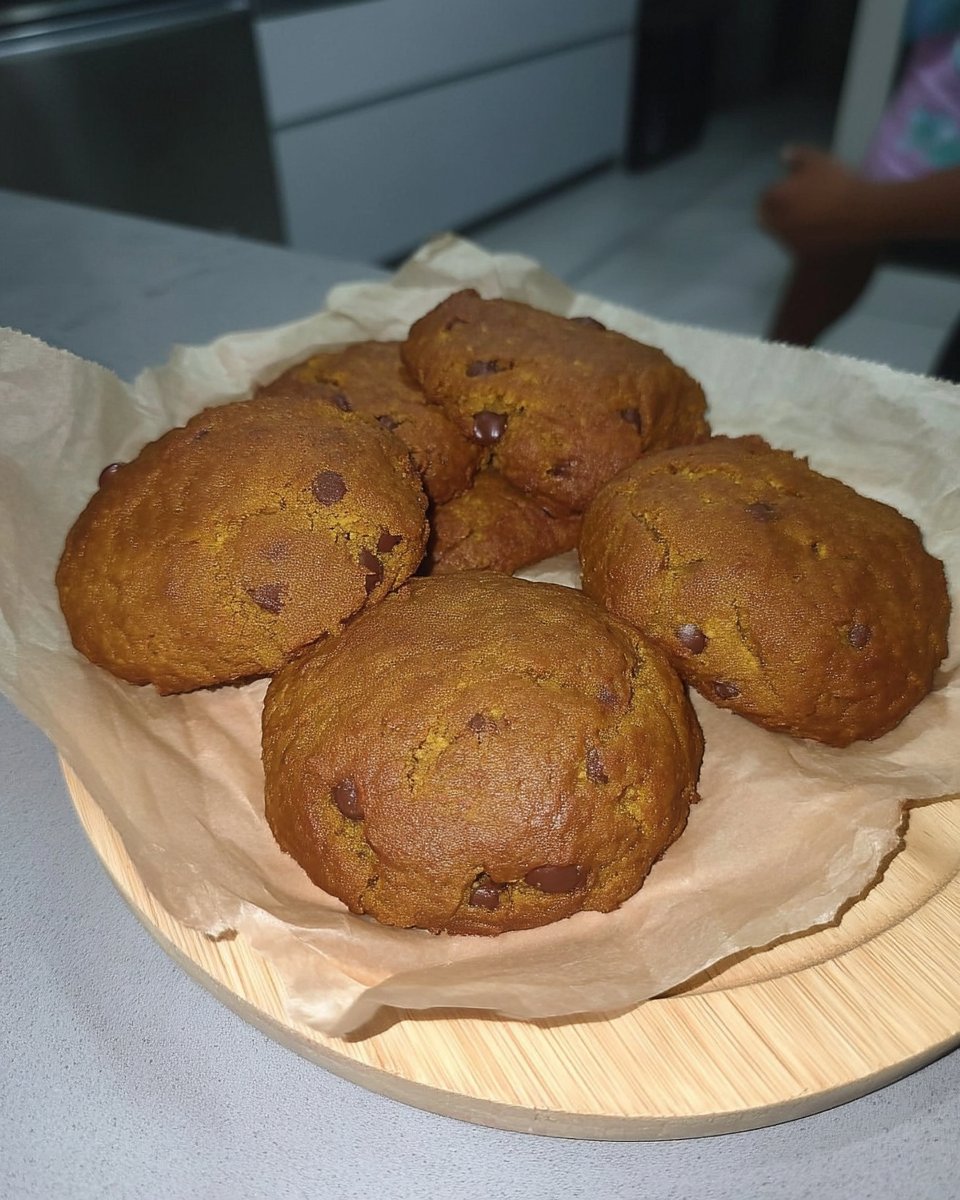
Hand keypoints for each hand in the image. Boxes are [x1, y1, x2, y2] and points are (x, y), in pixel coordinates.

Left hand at [758, 145, 880, 253]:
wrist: (861, 215)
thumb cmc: (838, 184)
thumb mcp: (818, 161)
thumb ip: (797, 155)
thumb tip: (783, 153)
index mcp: (776, 198)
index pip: (764, 195)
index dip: (773, 191)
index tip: (782, 189)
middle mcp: (776, 222)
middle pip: (764, 219)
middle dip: (770, 212)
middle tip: (785, 206)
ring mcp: (788, 241)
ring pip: (777, 234)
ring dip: (782, 226)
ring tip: (799, 218)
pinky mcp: (801, 254)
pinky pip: (792, 250)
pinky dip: (796, 243)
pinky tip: (809, 235)